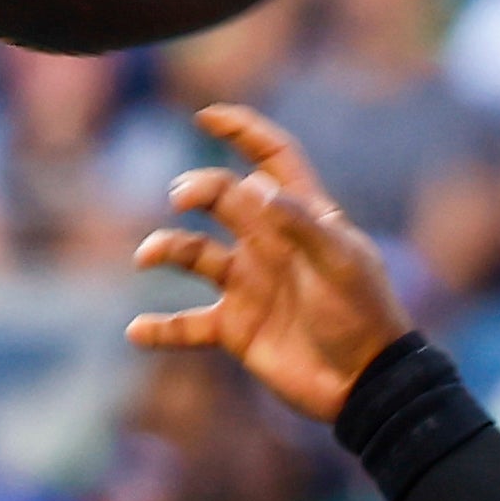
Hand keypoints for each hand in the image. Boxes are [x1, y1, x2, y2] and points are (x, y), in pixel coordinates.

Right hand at [129, 106, 416, 424]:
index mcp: (303, 216)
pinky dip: (161, 330)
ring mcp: (249, 285)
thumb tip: (255, 186)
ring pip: (194, 254)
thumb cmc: (363, 315)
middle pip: (223, 198)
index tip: (206, 117)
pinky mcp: (236, 329)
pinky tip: (136, 331)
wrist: (363, 383)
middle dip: (199, 189)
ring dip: (166, 248)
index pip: (272, 158)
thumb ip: (302, 224)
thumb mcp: (341, 264)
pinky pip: (188, 326)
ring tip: (147, 256)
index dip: (243, 132)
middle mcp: (270, 244)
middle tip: (182, 198)